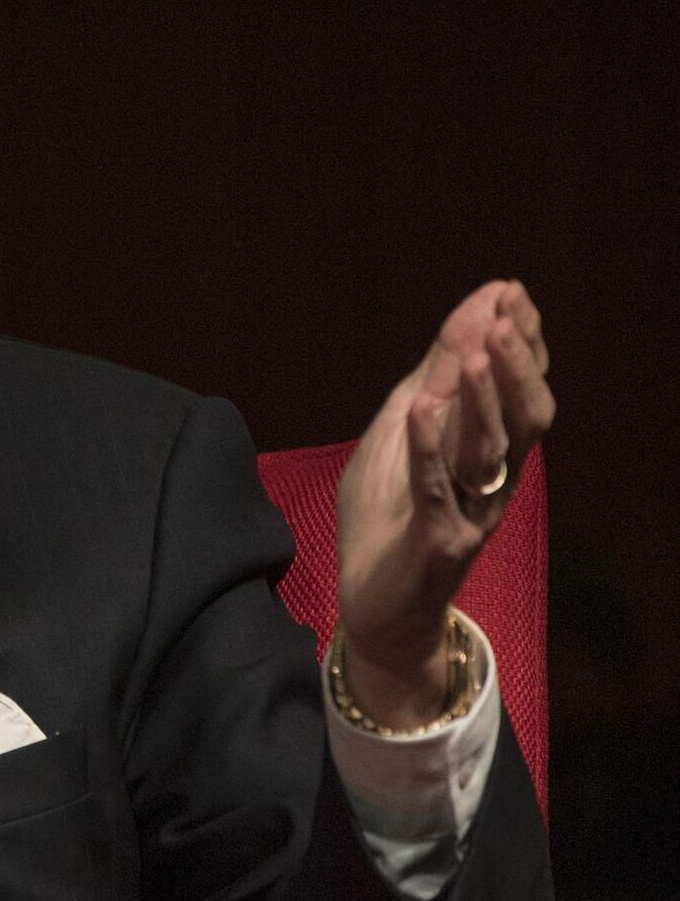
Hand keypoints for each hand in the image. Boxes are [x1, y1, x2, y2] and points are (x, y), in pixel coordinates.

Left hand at [336, 280, 554, 723]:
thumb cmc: (388, 518)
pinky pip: (436, 490)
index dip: (519, 341)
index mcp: (490, 452)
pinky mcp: (440, 542)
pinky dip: (428, 448)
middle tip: (505, 313)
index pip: (518, 389)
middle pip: (524, 415)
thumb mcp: (399, 439)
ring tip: (472, 351)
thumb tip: (459, 325)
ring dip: (482, 397)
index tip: (508, 291)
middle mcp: (494, 479)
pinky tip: (424, 411)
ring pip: (492, 449)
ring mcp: (472, 512)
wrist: (374, 609)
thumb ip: (427, 387)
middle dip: (515, 362)